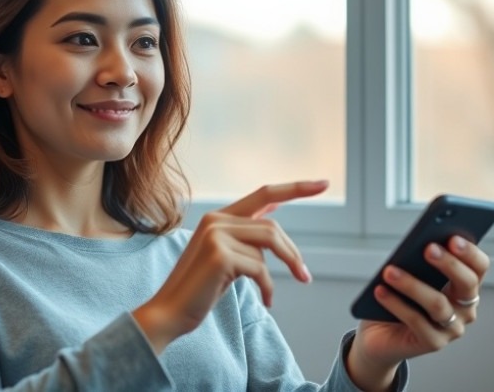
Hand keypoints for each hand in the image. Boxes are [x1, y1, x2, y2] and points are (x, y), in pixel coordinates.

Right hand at [132, 180, 327, 353]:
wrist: (170, 312)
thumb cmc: (200, 289)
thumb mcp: (226, 258)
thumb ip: (246, 238)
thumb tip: (274, 225)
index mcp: (218, 217)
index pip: (264, 194)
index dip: (295, 188)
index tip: (323, 183)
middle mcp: (215, 220)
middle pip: (271, 226)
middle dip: (292, 251)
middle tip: (304, 275)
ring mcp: (215, 235)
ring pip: (268, 244)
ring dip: (285, 266)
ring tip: (287, 286)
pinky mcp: (220, 255)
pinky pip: (260, 268)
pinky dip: (268, 287)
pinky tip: (267, 301)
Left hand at [347, 236, 490, 390]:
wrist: (381, 334)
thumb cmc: (399, 297)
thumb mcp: (410, 274)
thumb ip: (418, 260)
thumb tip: (416, 244)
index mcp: (465, 285)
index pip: (479, 266)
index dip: (470, 252)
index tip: (453, 237)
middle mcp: (466, 308)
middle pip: (467, 283)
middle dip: (448, 264)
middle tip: (427, 248)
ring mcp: (452, 328)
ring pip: (438, 303)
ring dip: (412, 284)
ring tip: (389, 271)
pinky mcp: (434, 343)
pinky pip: (416, 321)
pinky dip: (396, 304)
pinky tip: (380, 291)